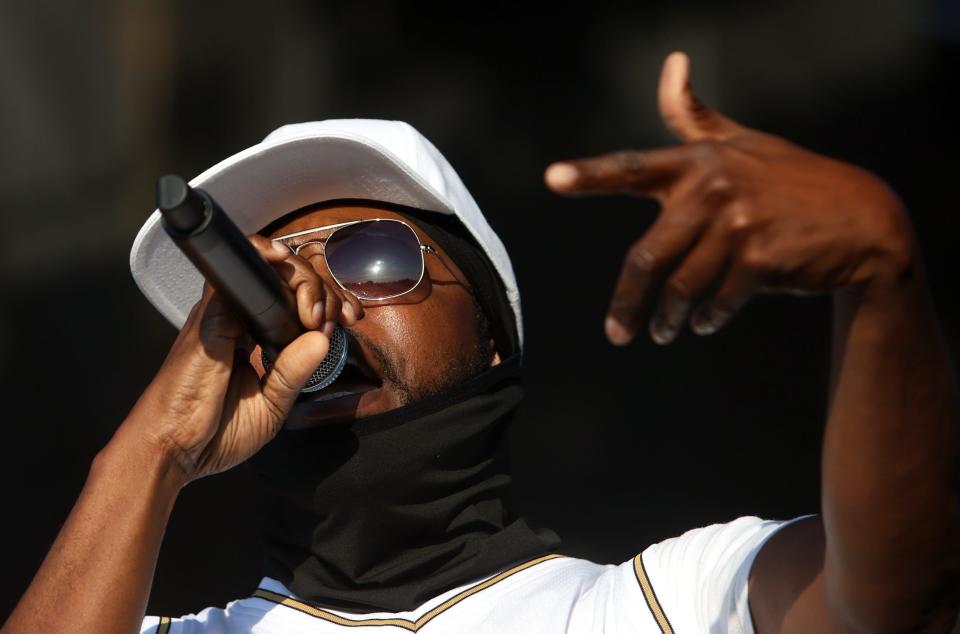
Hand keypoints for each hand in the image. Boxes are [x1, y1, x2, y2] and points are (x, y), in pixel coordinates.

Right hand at [121, 236, 363, 482]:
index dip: (325, 303)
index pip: (293, 304)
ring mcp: (223, 315)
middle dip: (323, 288)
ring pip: (268, 271)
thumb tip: (323, 339)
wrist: (173, 449)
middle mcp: (237, 321)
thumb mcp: (272, 406)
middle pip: (286, 281)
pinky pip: (237, 274)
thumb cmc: (214, 434)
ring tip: (317, 309)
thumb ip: (296, 372)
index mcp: (252, 340)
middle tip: (338, 316)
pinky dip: (264, 260)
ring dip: (303, 278)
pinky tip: (284, 264)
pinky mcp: (211, 315)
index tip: (346, 320)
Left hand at [545, 52, 915, 344]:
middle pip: (647, 256)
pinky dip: (707, 318)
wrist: (862, 217)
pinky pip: (718, 299)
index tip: (553, 179)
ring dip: (669, 318)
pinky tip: (704, 323)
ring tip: (664, 333)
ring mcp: (739, 223)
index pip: (634, 166)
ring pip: (681, 285)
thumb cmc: (789, 179)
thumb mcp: (743, 142)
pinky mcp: (762, 258)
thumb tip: (672, 63)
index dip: (591, 174)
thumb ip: (695, 117)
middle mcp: (713, 188)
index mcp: (700, 161)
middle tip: (617, 333)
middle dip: (628, 302)